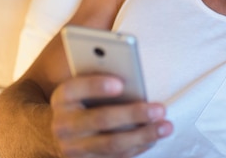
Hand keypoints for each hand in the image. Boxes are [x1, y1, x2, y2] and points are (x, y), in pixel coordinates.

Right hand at [50, 74, 172, 156]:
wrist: (59, 131)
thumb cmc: (82, 98)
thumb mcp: (84, 84)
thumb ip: (101, 76)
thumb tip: (132, 76)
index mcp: (62, 97)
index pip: (75, 88)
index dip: (96, 85)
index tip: (121, 83)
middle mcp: (63, 124)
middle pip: (100, 119)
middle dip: (133, 114)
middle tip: (160, 109)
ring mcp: (73, 148)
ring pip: (111, 143)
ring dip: (142, 135)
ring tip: (166, 126)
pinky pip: (116, 156)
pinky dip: (138, 147)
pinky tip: (155, 137)